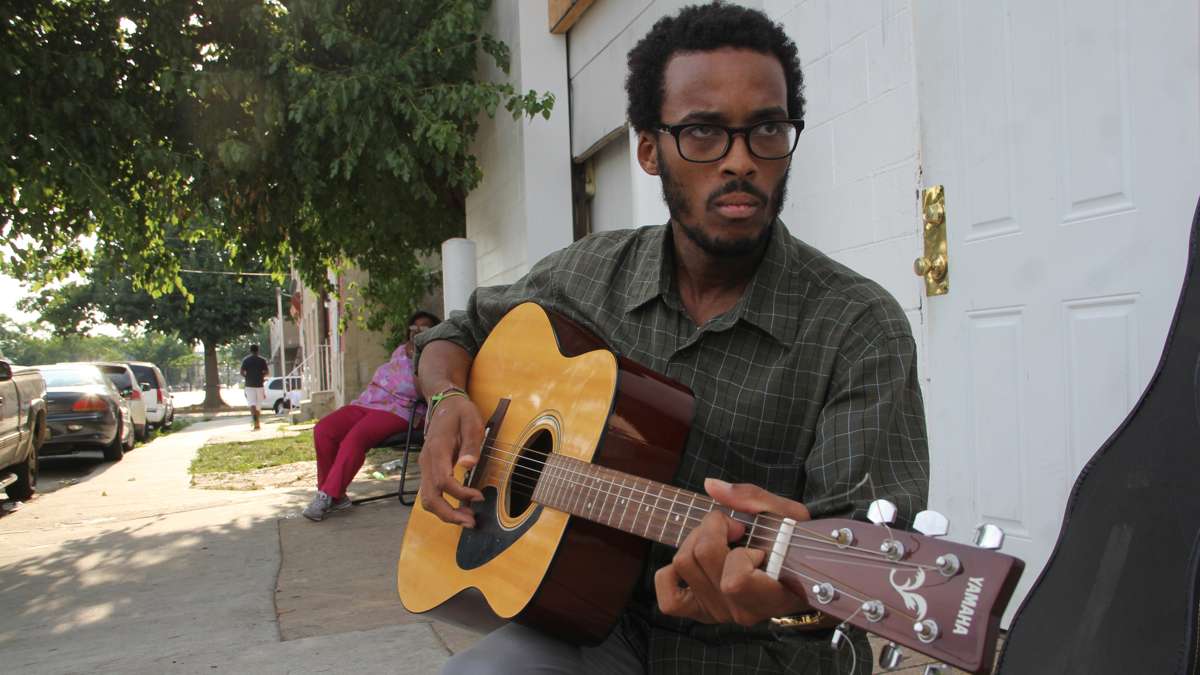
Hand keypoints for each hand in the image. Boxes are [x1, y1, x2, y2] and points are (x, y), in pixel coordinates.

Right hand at [418, 393, 484, 527]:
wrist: (444, 403)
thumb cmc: (460, 411)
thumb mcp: (471, 421)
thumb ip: (471, 443)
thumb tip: (468, 465)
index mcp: (437, 449)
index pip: (443, 480)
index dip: (460, 493)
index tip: (479, 496)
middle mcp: (427, 461)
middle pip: (429, 497)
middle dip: (448, 514)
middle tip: (470, 521)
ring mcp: (425, 466)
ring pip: (427, 499)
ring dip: (445, 513)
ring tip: (467, 519)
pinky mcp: (429, 469)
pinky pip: (431, 493)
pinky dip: (443, 505)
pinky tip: (460, 508)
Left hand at [654, 479, 812, 625]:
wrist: (796, 576)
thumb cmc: (794, 546)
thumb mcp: (788, 515)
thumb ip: (752, 498)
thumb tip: (711, 486)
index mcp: (771, 596)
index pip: (735, 581)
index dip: (739, 551)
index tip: (754, 540)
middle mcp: (742, 611)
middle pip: (700, 558)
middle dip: (713, 528)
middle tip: (734, 527)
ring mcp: (719, 613)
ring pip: (682, 564)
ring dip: (696, 541)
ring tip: (720, 540)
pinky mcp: (700, 612)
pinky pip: (668, 598)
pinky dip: (671, 574)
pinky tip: (693, 562)